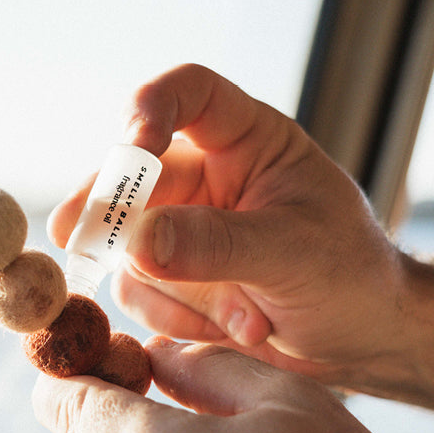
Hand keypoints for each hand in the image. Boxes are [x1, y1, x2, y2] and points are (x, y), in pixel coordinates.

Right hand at [49, 63, 408, 387]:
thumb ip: (217, 243)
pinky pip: (140, 293)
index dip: (151, 108)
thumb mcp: (294, 252)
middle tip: (74, 236)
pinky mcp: (172, 281)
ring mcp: (182, 233)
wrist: (360, 337)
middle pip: (131, 177)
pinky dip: (178, 321)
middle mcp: (205, 180)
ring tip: (247, 321)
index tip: (131, 146)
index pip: (189, 95)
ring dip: (179, 294)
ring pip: (132, 248)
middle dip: (108, 211)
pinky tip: (235, 332)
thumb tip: (137, 242)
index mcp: (247, 142)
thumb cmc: (349, 275)